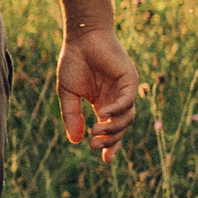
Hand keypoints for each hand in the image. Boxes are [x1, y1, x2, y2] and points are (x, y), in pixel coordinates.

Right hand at [55, 27, 139, 161]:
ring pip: (127, 117)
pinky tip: (104, 115)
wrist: (82, 37)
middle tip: (95, 145)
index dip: (110, 146)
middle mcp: (117, 100)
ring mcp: (125, 90)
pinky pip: (128, 101)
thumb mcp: (68, 94)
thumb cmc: (74, 62)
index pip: (111, 130)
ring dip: (114, 128)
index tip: (104, 160)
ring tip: (97, 131)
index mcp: (103, 104)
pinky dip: (117, 110)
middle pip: (121, 128)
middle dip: (110, 140)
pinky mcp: (130, 80)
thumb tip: (76, 141)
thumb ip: (72, 116)